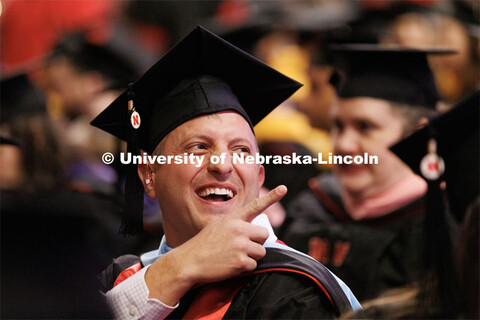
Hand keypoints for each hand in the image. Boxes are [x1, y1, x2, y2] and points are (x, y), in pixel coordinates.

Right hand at [145, 185, 286, 304]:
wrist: (188, 262)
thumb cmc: (202, 245)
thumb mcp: (217, 227)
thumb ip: (235, 225)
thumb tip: (253, 231)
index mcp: (233, 219)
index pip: (255, 206)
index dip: (272, 197)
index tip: (283, 188)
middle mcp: (239, 229)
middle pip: (264, 235)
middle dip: (256, 243)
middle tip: (241, 247)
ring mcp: (240, 245)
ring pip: (261, 252)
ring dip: (251, 257)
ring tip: (232, 256)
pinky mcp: (241, 261)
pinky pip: (253, 265)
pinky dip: (244, 268)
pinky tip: (230, 265)